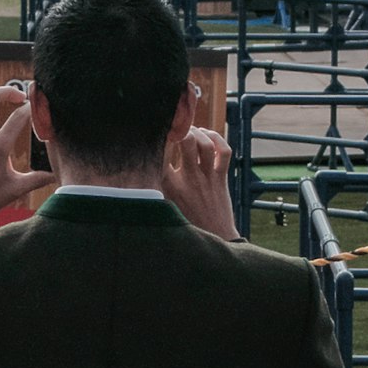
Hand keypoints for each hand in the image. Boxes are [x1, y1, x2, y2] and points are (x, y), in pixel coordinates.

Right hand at [164, 122, 240, 239]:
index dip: (160, 139)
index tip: (157, 134)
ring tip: (193, 131)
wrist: (213, 238)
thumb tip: (143, 168)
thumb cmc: (185, 222)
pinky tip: (210, 137)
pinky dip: (218, 139)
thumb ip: (156, 185)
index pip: (162, 153)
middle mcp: (189, 179)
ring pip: (205, 144)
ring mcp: (207, 178)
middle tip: (179, 129)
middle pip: (186, 141)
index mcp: (170, 186)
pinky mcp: (222, 179)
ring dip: (199, 132)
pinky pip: (224, 152)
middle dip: (183, 129)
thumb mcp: (163, 205)